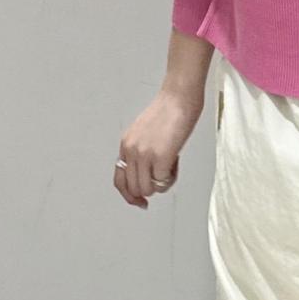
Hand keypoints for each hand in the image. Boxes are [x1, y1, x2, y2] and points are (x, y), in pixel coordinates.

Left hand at [114, 86, 200, 208]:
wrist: (179, 97)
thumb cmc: (169, 112)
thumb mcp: (145, 133)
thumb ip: (142, 152)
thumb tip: (148, 176)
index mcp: (126, 145)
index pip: (119, 180)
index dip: (130, 196)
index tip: (141, 202)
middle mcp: (131, 151)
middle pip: (135, 189)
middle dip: (151, 189)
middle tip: (165, 176)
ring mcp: (144, 154)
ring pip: (148, 189)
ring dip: (162, 183)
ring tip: (172, 164)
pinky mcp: (160, 156)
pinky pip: (163, 182)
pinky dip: (172, 176)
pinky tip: (176, 160)